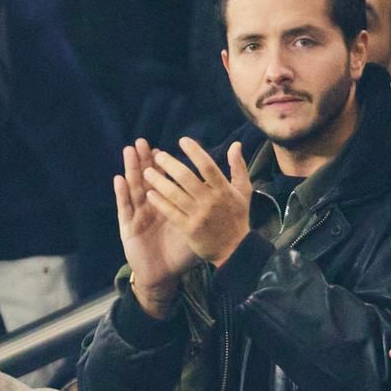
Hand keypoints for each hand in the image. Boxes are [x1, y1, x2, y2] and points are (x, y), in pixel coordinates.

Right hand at [115, 139, 199, 309]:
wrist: (164, 276)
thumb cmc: (180, 254)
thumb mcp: (197, 231)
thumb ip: (208, 213)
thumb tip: (225, 197)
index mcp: (169, 206)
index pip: (166, 181)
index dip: (164, 166)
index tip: (164, 149)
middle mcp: (152, 207)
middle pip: (147, 179)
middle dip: (145, 161)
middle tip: (144, 142)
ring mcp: (139, 216)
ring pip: (135, 188)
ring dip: (131, 169)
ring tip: (129, 151)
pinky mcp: (129, 228)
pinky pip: (125, 208)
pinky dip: (121, 194)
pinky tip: (119, 179)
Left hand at [143, 137, 251, 265]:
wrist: (235, 250)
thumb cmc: (237, 218)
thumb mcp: (244, 192)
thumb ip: (238, 167)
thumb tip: (235, 144)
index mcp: (224, 190)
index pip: (207, 166)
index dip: (194, 151)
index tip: (182, 141)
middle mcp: (211, 201)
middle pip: (187, 178)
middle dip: (170, 164)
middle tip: (157, 156)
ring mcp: (199, 215)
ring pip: (175, 194)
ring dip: (159, 182)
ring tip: (146, 172)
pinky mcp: (190, 229)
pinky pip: (171, 212)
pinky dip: (160, 202)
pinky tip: (149, 194)